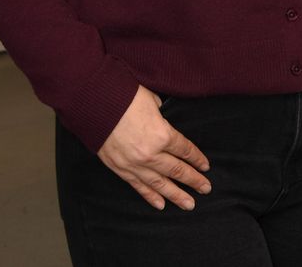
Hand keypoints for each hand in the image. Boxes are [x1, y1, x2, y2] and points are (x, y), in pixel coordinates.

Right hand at [97, 85, 211, 210]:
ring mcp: (134, 164)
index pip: (185, 150)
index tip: (206, 166)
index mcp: (162, 135)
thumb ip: (162, 115)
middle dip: (193, 180)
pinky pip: (138, 186)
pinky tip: (161, 205)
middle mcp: (150, 154)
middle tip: (206, 189)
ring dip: (176, 195)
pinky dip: (150, 196)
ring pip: (160, 184)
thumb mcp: (153, 101)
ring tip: (189, 204)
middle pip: (177, 170)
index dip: (197, 158)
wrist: (95, 105)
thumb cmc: (126, 97)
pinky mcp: (120, 169)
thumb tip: (165, 120)